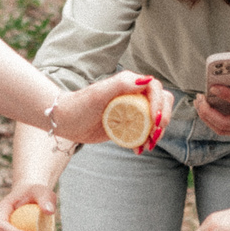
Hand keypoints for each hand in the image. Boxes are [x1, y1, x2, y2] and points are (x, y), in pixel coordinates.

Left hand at [59, 72, 178, 143]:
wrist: (66, 121)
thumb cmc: (80, 104)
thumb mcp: (100, 93)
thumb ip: (122, 84)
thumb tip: (147, 80)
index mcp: (130, 83)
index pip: (156, 89)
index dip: (160, 104)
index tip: (155, 120)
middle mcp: (134, 94)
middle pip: (161, 103)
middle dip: (163, 119)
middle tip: (155, 135)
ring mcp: (131, 110)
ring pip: (155, 119)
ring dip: (156, 133)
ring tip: (146, 146)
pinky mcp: (127, 124)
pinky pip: (143, 132)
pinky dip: (145, 141)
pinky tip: (137, 150)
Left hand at [194, 73, 229, 139]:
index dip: (226, 95)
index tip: (213, 86)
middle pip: (224, 124)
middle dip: (207, 112)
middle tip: (199, 98)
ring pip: (222, 130)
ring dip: (207, 119)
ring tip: (199, 104)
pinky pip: (226, 131)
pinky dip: (214, 122)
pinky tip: (208, 111)